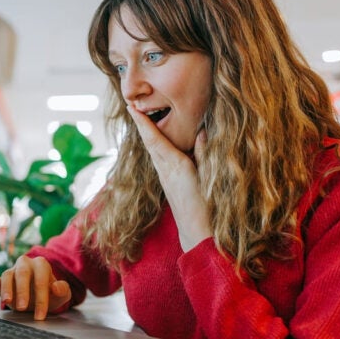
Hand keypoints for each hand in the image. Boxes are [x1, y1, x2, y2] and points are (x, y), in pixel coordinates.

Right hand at [0, 256, 71, 319]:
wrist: (38, 297)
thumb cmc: (50, 294)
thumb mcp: (61, 295)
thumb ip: (63, 290)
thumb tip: (56, 287)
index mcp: (41, 265)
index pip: (41, 279)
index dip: (41, 297)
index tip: (40, 314)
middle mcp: (25, 264)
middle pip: (22, 273)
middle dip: (22, 290)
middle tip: (23, 307)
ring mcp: (11, 271)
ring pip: (6, 275)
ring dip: (6, 289)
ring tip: (7, 302)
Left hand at [126, 103, 212, 250]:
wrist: (197, 233)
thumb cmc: (207, 207)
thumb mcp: (209, 177)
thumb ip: (204, 154)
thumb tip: (201, 131)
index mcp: (175, 165)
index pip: (155, 139)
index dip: (143, 123)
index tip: (131, 108)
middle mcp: (165, 169)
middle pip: (149, 142)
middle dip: (140, 123)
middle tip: (131, 105)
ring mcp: (165, 177)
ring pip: (152, 150)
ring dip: (145, 133)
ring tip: (139, 117)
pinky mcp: (168, 182)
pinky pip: (158, 158)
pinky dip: (154, 145)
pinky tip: (155, 141)